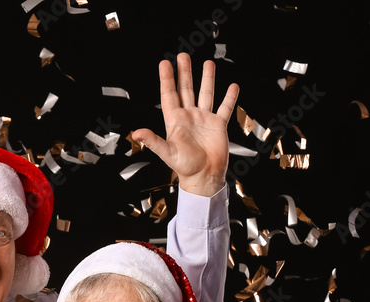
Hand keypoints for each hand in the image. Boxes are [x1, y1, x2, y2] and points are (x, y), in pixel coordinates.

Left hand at [132, 53, 238, 196]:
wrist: (204, 177)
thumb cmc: (185, 167)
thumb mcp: (167, 152)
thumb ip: (152, 141)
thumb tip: (137, 133)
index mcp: (175, 121)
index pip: (169, 95)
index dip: (167, 79)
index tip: (164, 63)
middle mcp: (189, 117)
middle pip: (186, 89)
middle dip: (185, 72)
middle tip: (183, 56)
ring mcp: (204, 119)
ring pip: (205, 94)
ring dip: (207, 79)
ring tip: (208, 63)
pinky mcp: (218, 125)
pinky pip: (224, 108)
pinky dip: (229, 98)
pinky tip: (232, 86)